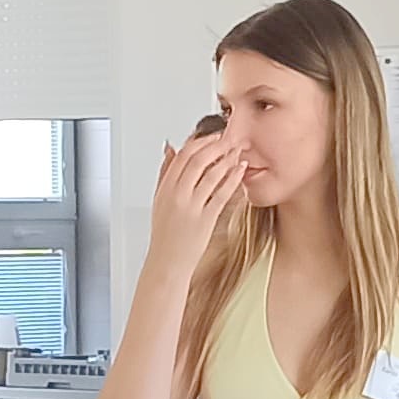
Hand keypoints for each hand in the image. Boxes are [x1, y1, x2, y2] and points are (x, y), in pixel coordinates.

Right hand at [143, 132, 245, 293]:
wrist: (167, 263)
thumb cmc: (165, 234)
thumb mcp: (159, 200)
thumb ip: (165, 173)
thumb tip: (170, 147)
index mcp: (165, 188)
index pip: (183, 156)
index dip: (200, 141)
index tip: (213, 135)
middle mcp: (176, 195)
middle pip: (197, 160)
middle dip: (216, 145)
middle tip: (230, 138)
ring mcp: (191, 207)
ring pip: (210, 174)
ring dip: (226, 159)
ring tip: (238, 150)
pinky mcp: (204, 219)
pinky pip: (221, 194)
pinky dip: (232, 179)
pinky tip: (240, 171)